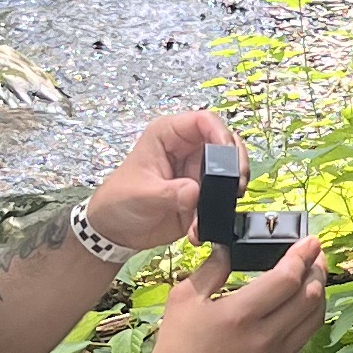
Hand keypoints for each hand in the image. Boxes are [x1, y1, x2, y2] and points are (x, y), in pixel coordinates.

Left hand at [90, 108, 233, 253]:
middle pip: (224, 144)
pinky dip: (217, 213)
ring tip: (225, 205)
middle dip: (235, 163)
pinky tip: (199, 229)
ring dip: (230, 189)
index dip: (220, 133)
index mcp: (167, 135)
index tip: (228, 154)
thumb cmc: (118, 201)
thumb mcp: (141, 194)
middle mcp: (186, 150)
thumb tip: (195, 192)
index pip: (203, 121)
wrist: (115, 232)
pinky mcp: (201, 195)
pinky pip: (220, 199)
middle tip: (237, 184)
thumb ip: (169, 193)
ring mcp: (195, 172)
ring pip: (228, 171)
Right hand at [139, 237, 328, 352]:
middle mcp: (264, 336)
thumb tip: (229, 248)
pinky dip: (308, 318)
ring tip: (314, 278)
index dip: (303, 255)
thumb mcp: (185, 299)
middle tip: (316, 255)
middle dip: (317, 270)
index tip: (310, 241)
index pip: (288, 278)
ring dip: (319, 294)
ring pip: (313, 320)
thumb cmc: (176, 348)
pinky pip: (302, 339)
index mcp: (241, 313)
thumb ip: (212, 269)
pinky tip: (302, 308)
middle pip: (309, 296)